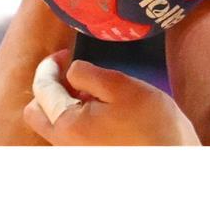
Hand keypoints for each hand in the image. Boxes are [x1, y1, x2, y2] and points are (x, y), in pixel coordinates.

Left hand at [23, 50, 199, 145]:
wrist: (172, 156)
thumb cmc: (151, 122)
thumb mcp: (121, 86)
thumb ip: (88, 74)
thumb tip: (70, 71)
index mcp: (68, 124)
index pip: (42, 90)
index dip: (49, 66)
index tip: (63, 54)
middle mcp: (64, 143)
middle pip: (37, 112)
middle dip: (48, 88)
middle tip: (70, 72)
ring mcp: (76, 152)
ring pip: (53, 123)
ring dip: (64, 101)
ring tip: (93, 90)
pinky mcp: (89, 155)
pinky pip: (69, 132)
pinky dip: (75, 115)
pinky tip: (100, 108)